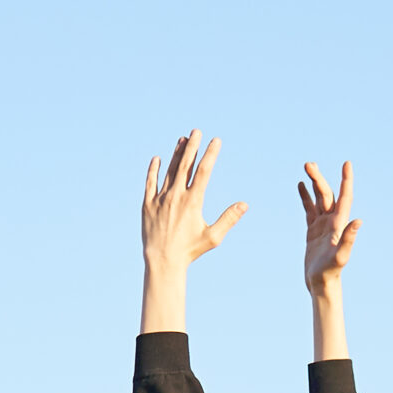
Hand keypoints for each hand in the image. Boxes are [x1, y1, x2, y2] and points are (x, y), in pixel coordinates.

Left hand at [142, 131, 245, 279]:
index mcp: (193, 201)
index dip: (210, 154)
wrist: (163, 261)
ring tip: (182, 139)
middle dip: (192, 146)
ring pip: (169, 170)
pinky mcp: (148, 204)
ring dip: (176, 154)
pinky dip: (153, 170)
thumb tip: (244, 204)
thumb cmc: (191, 251)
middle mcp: (176, 196)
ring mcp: (160, 199)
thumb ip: (229, 219)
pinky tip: (157, 159)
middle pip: (185, 165)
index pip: (203, 171)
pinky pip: (150, 182)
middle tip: (197, 131)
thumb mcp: (213, 237)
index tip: (216, 141)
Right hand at [300, 160, 359, 296]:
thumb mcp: (340, 256)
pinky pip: (309, 208)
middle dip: (319, 178)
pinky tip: (302, 186)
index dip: (346, 180)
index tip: (347, 164)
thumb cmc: (331, 272)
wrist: (321, 283)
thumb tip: (359, 221)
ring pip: (318, 198)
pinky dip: (306, 196)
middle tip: (308, 164)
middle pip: (327, 193)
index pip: (344, 197)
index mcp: (339, 224)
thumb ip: (349, 238)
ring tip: (308, 167)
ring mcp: (322, 225)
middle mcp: (332, 221)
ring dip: (314, 183)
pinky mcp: (313, 230)